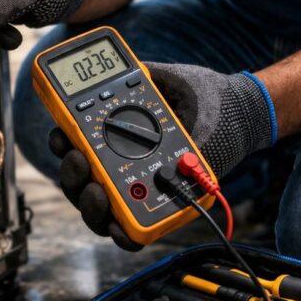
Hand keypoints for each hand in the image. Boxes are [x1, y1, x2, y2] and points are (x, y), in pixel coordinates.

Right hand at [50, 63, 273, 247]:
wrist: (238, 110)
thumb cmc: (200, 97)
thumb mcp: (163, 82)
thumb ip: (137, 77)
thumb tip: (115, 71)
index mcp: (113, 137)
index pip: (75, 146)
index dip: (61, 145)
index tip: (62, 136)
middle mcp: (120, 166)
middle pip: (79, 183)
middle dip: (71, 175)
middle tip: (79, 161)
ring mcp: (138, 190)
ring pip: (99, 211)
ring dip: (91, 204)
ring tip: (98, 190)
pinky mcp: (159, 209)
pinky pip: (134, 229)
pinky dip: (124, 230)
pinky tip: (123, 222)